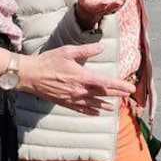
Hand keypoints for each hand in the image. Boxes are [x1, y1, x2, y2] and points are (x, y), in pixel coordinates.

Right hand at [21, 43, 135, 115]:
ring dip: (105, 105)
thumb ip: (86, 50)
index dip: (119, 86)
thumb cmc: (48, 61)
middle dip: (116, 94)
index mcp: (82, 77)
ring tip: (114, 107)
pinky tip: (96, 113)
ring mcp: (72, 98)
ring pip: (93, 104)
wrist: (30, 75)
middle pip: (102, 94)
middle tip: (128, 95)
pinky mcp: (64, 103)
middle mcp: (79, 90)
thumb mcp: (68, 51)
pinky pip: (81, 109)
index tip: (130, 88)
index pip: (106, 83)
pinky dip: (90, 111)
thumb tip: (101, 46)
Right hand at [75, 0, 127, 30]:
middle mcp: (103, 9)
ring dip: (122, 0)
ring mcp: (110, 8)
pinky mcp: (115, 4)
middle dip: (114, 6)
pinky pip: (121, 1)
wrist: (90, 7)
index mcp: (94, 7)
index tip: (104, 3)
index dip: (101, 5)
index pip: (98, 7)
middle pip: (110, 9)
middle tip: (119, 2)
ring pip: (117, 6)